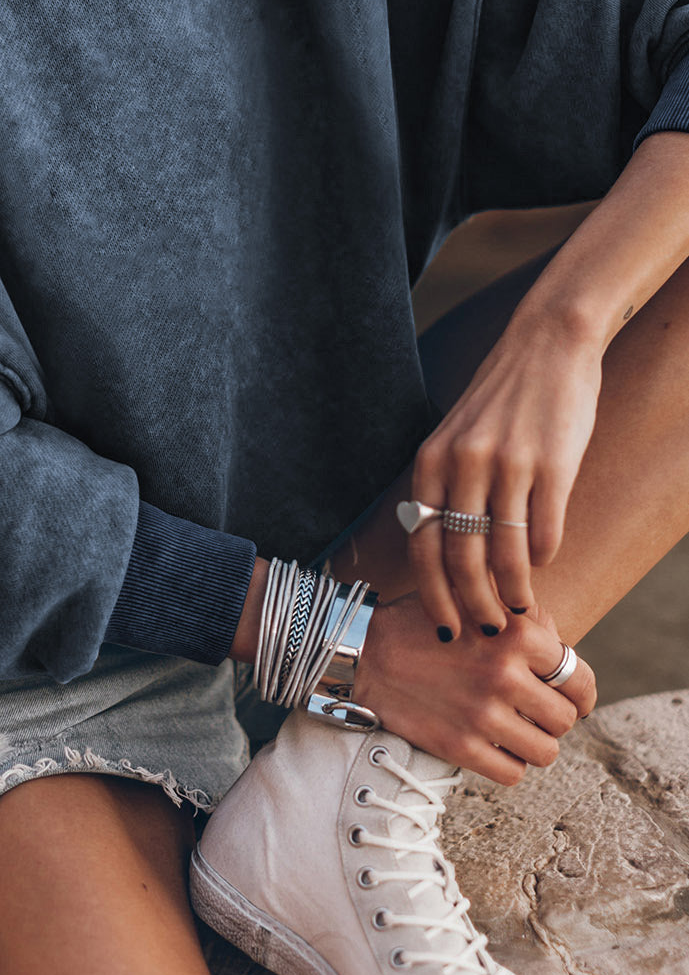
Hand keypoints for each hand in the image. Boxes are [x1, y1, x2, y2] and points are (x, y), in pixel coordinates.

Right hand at [349, 592, 596, 785]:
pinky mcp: (459, 746)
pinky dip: (509, 765)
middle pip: (565, 719)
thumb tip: (564, 651)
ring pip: (546, 752)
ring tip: (516, 731)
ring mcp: (482, 715)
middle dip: (553, 718)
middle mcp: (504, 675)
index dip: (581, 693)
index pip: (579, 679)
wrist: (365, 653)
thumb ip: (525, 619)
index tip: (572, 699)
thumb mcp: (476, 601)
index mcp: (516, 635)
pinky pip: (513, 774)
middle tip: (534, 713)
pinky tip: (494, 747)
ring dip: (534, 744)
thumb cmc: (425, 625)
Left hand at [409, 313, 602, 635]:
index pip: (422, 544)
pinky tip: (544, 562)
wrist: (547, 344)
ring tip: (521, 609)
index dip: (433, 593)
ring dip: (514, 591)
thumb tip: (446, 556)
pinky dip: (543, 557)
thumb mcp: (454, 438)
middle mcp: (463, 464)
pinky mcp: (552, 464)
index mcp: (432, 461)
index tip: (445, 626)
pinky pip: (544, 531)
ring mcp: (508, 464)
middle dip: (473, 606)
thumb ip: (446, 488)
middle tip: (488, 630)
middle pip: (461, 559)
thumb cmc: (500, 400)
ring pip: (505, 554)